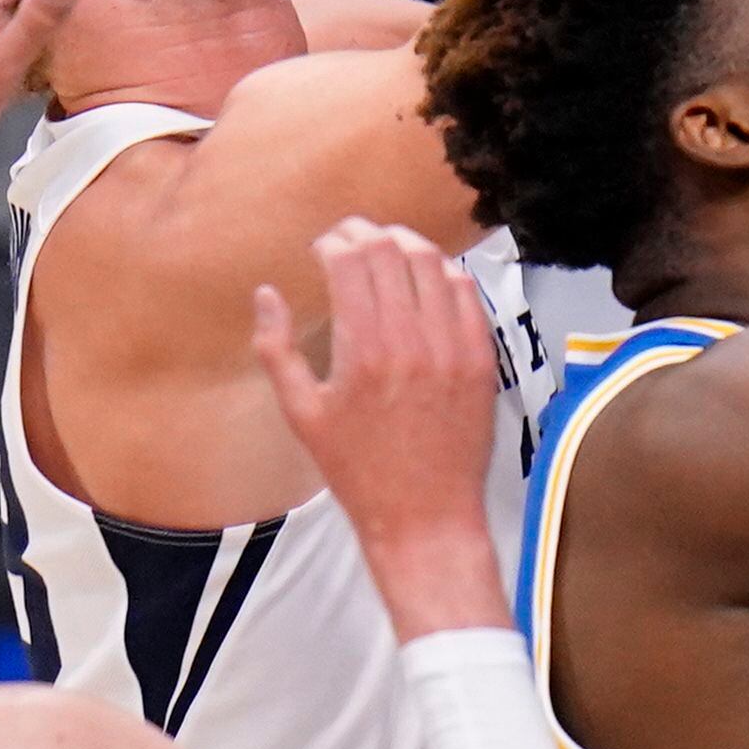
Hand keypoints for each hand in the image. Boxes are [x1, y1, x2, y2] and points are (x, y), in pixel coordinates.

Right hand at [252, 220, 508, 634]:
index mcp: (364, 352)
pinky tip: (427, 276)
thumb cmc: (359, 472)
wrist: (424, 515)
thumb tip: (266, 294)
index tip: (321, 248)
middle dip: (365, 233)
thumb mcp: (303, 415)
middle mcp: (413, 342)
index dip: (332, 243)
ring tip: (386, 247)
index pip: (351, 263)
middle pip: (391, 252)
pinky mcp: (482, 359)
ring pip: (434, 263)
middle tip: (349, 236)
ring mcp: (454, 348)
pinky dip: (445, 273)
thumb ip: (277, 349)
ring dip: (406, 244)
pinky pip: (468, 294)